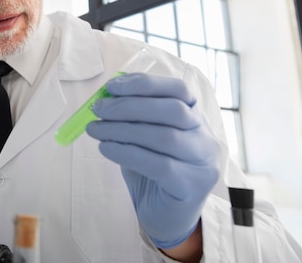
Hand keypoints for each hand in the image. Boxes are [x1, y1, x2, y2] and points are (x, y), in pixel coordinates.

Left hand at [86, 73, 220, 248]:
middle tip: (98, 109)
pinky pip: (158, 164)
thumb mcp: (142, 138)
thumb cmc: (152, 171)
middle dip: (130, 105)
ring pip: (164, 136)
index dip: (145, 84)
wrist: (166, 217)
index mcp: (195, 118)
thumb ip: (132, 117)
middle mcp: (205, 137)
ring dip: (122, 129)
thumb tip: (105, 96)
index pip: (178, 89)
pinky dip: (126, 153)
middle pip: (173, 109)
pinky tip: (105, 149)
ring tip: (95, 129)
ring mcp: (203, 162)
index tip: (112, 87)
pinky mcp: (192, 186)